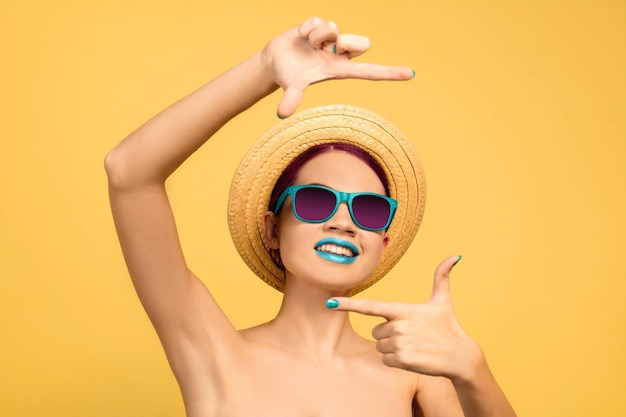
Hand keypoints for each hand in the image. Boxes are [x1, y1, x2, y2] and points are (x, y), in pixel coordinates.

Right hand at [262, 17, 414, 117]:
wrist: (273, 62)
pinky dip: (306, 28)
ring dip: (318, 36)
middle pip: (363, 43)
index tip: (410, 74)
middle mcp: (339, 54)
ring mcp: (330, 40)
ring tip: (308, 46)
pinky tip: (301, 36)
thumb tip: (282, 114)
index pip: (369, 72)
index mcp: (339, 70)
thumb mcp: (291, 87)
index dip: (389, 73)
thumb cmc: (287, 76)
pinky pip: (319, 20)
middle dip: (348, 42)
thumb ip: (291, 98)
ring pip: (336, 28)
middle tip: (332, 48)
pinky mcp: (320, 26)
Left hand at [329, 256, 481, 380]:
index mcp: (402, 309)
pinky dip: (396, 361)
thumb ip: (442, 277)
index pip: (370, 306)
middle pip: (376, 332)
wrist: (461, 356)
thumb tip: (455, 255)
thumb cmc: (449, 327)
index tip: (329, 303)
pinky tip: (413, 357)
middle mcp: (398, 325)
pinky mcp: (402, 360)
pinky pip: (385, 360)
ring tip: (413, 346)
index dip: (348, 304)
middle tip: (411, 335)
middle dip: (389, 335)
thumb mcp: (442, 301)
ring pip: (380, 347)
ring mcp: (399, 343)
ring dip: (393, 349)